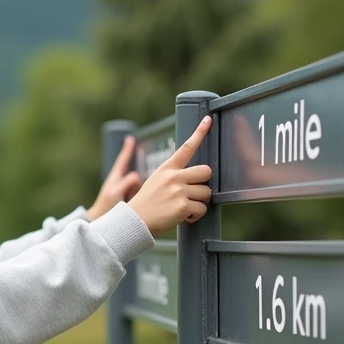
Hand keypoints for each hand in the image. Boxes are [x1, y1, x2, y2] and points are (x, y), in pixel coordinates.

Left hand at [87, 135, 142, 221]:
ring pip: (139, 186)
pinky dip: (138, 198)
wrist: (102, 223)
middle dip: (136, 183)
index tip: (130, 139)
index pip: (122, 160)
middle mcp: (121, 182)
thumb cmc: (105, 208)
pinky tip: (131, 204)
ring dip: (136, 193)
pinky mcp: (132, 199)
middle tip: (128, 194)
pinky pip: (140, 194)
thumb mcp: (115, 193)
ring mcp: (126, 191)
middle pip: (136, 175)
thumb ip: (126, 183)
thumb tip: (136, 175)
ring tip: (126, 202)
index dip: (127, 149)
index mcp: (115, 178)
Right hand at [127, 117, 212, 236]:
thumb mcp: (156, 181)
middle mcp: (174, 177)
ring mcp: (178, 191)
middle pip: (206, 171)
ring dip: (199, 202)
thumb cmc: (146, 204)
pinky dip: (195, 216)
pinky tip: (183, 217)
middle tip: (192, 193)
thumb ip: (173, 176)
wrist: (134, 222)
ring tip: (183, 208)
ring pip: (206, 193)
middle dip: (203, 183)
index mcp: (166, 168)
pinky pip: (202, 209)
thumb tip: (194, 177)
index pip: (186, 147)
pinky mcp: (183, 206)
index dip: (199, 133)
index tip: (208, 120)